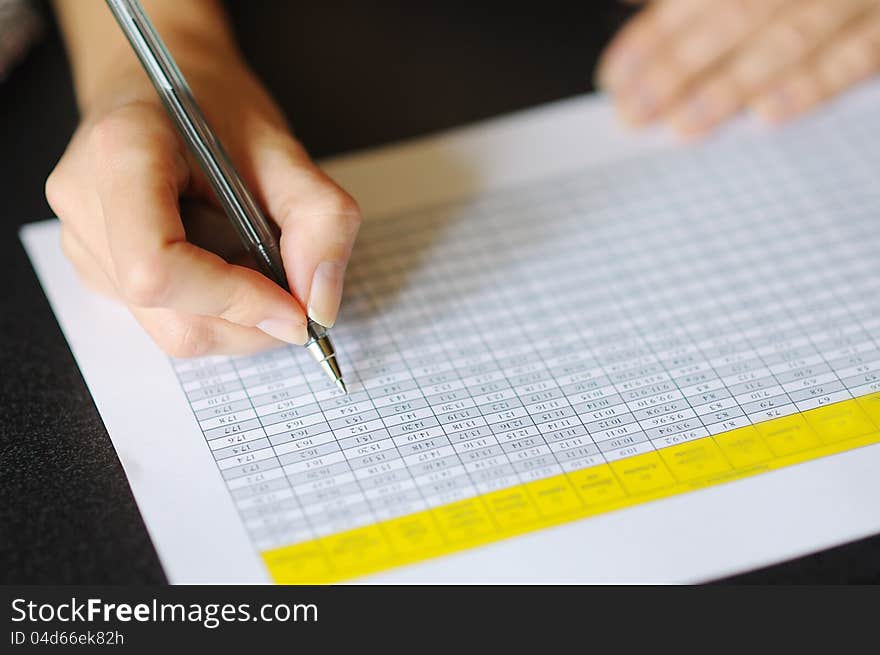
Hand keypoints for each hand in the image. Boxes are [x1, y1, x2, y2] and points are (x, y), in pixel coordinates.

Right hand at [46, 48, 359, 356]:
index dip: (236, 302)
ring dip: (239, 318)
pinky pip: (165, 319)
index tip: (295, 307)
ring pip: (172, 330)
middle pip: (170, 317)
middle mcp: (86, 203)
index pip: (158, 268)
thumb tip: (321, 306)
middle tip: (292, 289)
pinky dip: (217, 310)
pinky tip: (227, 262)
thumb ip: (321, 221)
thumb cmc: (217, 108)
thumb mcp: (285, 150)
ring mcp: (83, 241)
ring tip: (257, 262)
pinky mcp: (98, 267)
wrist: (167, 84)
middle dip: (249, 322)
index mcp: (120, 155)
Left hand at [596, 0, 879, 136]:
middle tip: (635, 113)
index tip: (616, 76)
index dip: (651, 36)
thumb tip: (631, 5)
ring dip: (732, 84)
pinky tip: (768, 113)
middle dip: (677, 67)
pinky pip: (858, 53)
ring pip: (788, 37)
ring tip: (685, 125)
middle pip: (735, 14)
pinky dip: (814, 82)